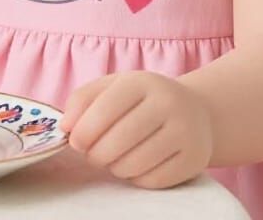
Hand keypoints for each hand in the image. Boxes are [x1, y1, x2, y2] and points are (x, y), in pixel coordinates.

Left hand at [59, 71, 213, 188]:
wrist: (196, 111)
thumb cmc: (144, 100)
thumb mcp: (114, 87)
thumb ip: (84, 100)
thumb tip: (66, 126)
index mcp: (143, 81)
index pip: (105, 107)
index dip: (84, 130)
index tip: (76, 141)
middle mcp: (167, 103)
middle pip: (118, 141)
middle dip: (96, 154)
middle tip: (93, 154)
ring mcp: (185, 131)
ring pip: (133, 165)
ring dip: (114, 167)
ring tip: (115, 157)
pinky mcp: (194, 159)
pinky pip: (151, 181)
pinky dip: (135, 178)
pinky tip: (136, 164)